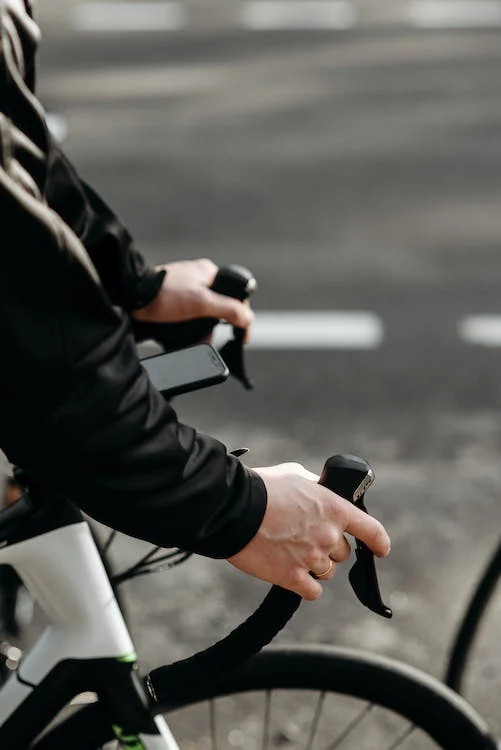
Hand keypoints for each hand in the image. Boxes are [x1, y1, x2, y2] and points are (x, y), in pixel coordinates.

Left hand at [132, 258, 253, 339]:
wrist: (130, 297)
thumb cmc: (164, 295)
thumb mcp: (201, 303)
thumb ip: (228, 310)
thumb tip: (248, 319)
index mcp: (208, 273)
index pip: (234, 295)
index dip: (241, 317)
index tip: (243, 336)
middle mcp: (197, 279)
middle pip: (219, 308)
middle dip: (216, 327)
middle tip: (209, 339)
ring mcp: (184, 290)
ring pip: (203, 315)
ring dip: (201, 330)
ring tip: (195, 339)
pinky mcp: (171, 301)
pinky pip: (189, 318)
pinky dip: (189, 329)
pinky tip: (183, 335)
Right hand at [228, 463, 390, 600]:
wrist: (234, 509)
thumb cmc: (262, 487)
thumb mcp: (295, 475)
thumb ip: (315, 486)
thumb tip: (320, 491)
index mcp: (335, 508)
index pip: (371, 530)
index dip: (379, 542)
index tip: (380, 549)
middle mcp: (329, 535)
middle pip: (341, 553)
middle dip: (327, 547)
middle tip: (304, 538)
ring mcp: (312, 558)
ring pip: (326, 572)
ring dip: (314, 565)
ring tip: (290, 551)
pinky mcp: (293, 577)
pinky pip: (312, 590)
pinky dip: (304, 584)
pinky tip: (291, 573)